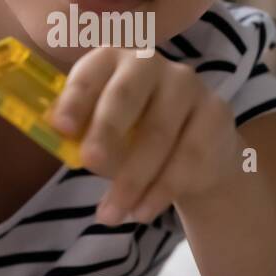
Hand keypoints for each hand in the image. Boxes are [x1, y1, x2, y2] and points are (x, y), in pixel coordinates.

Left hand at [46, 46, 239, 226]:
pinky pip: (188, 156)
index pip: (89, 74)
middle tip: (90, 164)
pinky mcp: (216, 113)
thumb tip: (60, 142)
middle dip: (106, 131)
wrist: (196, 154)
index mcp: (111, 61)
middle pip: (127, 95)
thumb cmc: (133, 137)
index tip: (62, 128)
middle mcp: (150, 64)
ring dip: (132, 180)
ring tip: (111, 214)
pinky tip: (142, 211)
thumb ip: (81, 137)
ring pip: (158, 134)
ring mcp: (187, 85)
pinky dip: (161, 191)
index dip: (75, 99)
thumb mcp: (101, 136)